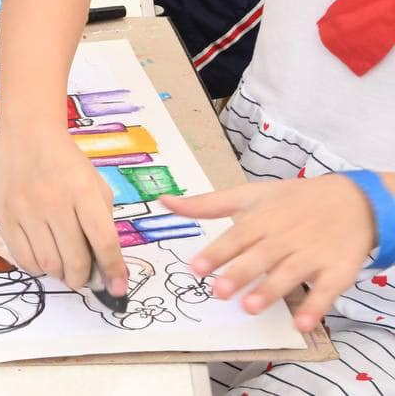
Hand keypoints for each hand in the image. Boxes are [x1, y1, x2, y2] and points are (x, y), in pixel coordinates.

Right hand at [0, 125, 127, 292]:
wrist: (27, 134)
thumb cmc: (66, 162)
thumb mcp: (95, 185)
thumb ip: (103, 222)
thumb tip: (106, 267)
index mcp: (83, 191)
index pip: (104, 241)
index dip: (114, 270)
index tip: (118, 288)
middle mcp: (53, 201)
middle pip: (75, 260)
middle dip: (84, 278)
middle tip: (85, 276)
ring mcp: (25, 209)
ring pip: (48, 264)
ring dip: (61, 274)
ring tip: (64, 266)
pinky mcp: (4, 215)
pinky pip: (23, 258)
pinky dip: (37, 267)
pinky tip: (43, 256)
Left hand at [161, 175, 374, 330]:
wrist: (354, 201)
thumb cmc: (292, 200)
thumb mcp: (250, 194)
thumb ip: (207, 203)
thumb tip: (164, 201)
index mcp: (263, 218)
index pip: (236, 236)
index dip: (217, 252)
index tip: (196, 267)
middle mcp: (286, 237)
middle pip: (260, 256)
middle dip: (240, 274)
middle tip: (219, 292)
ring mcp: (312, 254)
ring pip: (289, 274)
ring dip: (270, 291)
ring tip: (249, 307)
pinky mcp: (337, 271)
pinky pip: (326, 291)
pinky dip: (315, 307)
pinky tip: (300, 324)